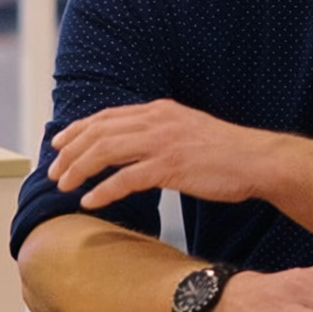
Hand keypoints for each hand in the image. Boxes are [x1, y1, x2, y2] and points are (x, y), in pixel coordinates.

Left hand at [49, 100, 277, 209]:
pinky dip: (104, 190)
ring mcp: (164, 143)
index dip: (77, 130)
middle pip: (99, 132)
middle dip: (70, 152)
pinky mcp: (172, 167)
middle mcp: (157, 121)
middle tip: (54, 172)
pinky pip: (127, 178)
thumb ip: (158, 132)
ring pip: (106, 151)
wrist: (258, 160)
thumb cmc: (225, 152)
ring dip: (79, 169)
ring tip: (65, 185)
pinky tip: (91, 201)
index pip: (106, 116)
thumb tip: (131, 144)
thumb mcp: (186, 130)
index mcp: (159, 110)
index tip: (59, 144)